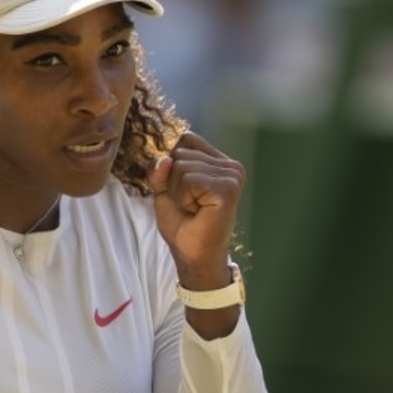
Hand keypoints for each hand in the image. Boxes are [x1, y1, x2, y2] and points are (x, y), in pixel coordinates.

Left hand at [147, 131, 243, 290]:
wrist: (192, 253)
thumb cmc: (183, 224)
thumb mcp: (164, 189)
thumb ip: (159, 169)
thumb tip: (165, 159)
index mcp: (219, 161)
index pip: (186, 139)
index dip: (172, 165)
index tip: (184, 191)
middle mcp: (230, 165)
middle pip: (180, 152)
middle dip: (173, 181)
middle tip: (189, 204)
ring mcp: (232, 175)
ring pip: (181, 165)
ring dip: (178, 192)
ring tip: (194, 208)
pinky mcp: (228, 188)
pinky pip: (188, 179)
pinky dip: (184, 197)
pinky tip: (197, 210)